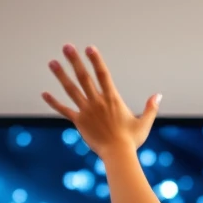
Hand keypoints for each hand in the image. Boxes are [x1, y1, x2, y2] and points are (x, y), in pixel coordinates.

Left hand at [42, 44, 160, 154]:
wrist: (118, 155)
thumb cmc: (132, 141)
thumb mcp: (144, 123)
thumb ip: (150, 108)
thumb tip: (159, 94)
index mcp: (112, 99)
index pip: (103, 75)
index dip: (96, 60)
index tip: (89, 48)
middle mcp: (97, 102)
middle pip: (84, 77)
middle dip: (75, 61)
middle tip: (66, 46)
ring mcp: (87, 111)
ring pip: (71, 90)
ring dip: (61, 75)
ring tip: (52, 62)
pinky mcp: (79, 122)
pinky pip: (65, 110)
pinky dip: (54, 102)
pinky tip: (44, 94)